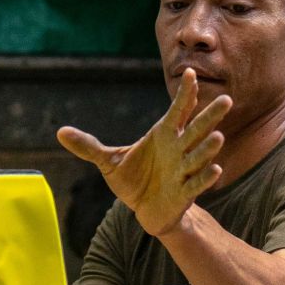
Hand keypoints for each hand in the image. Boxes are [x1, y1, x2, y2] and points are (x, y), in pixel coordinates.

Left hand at [57, 68, 231, 236]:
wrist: (144, 210)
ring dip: (208, 148)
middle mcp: (178, 149)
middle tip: (225, 99)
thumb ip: (88, 147)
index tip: (191, 75)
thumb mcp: (109, 162)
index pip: (177, 111)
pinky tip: (215, 169)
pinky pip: (196, 184)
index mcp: (164, 135)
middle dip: (209, 116)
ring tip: (217, 136)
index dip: (185, 95)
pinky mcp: (184, 192)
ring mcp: (184, 170)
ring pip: (199, 156)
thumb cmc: (133, 180)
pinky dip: (205, 177)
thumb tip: (60, 132)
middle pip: (196, 129)